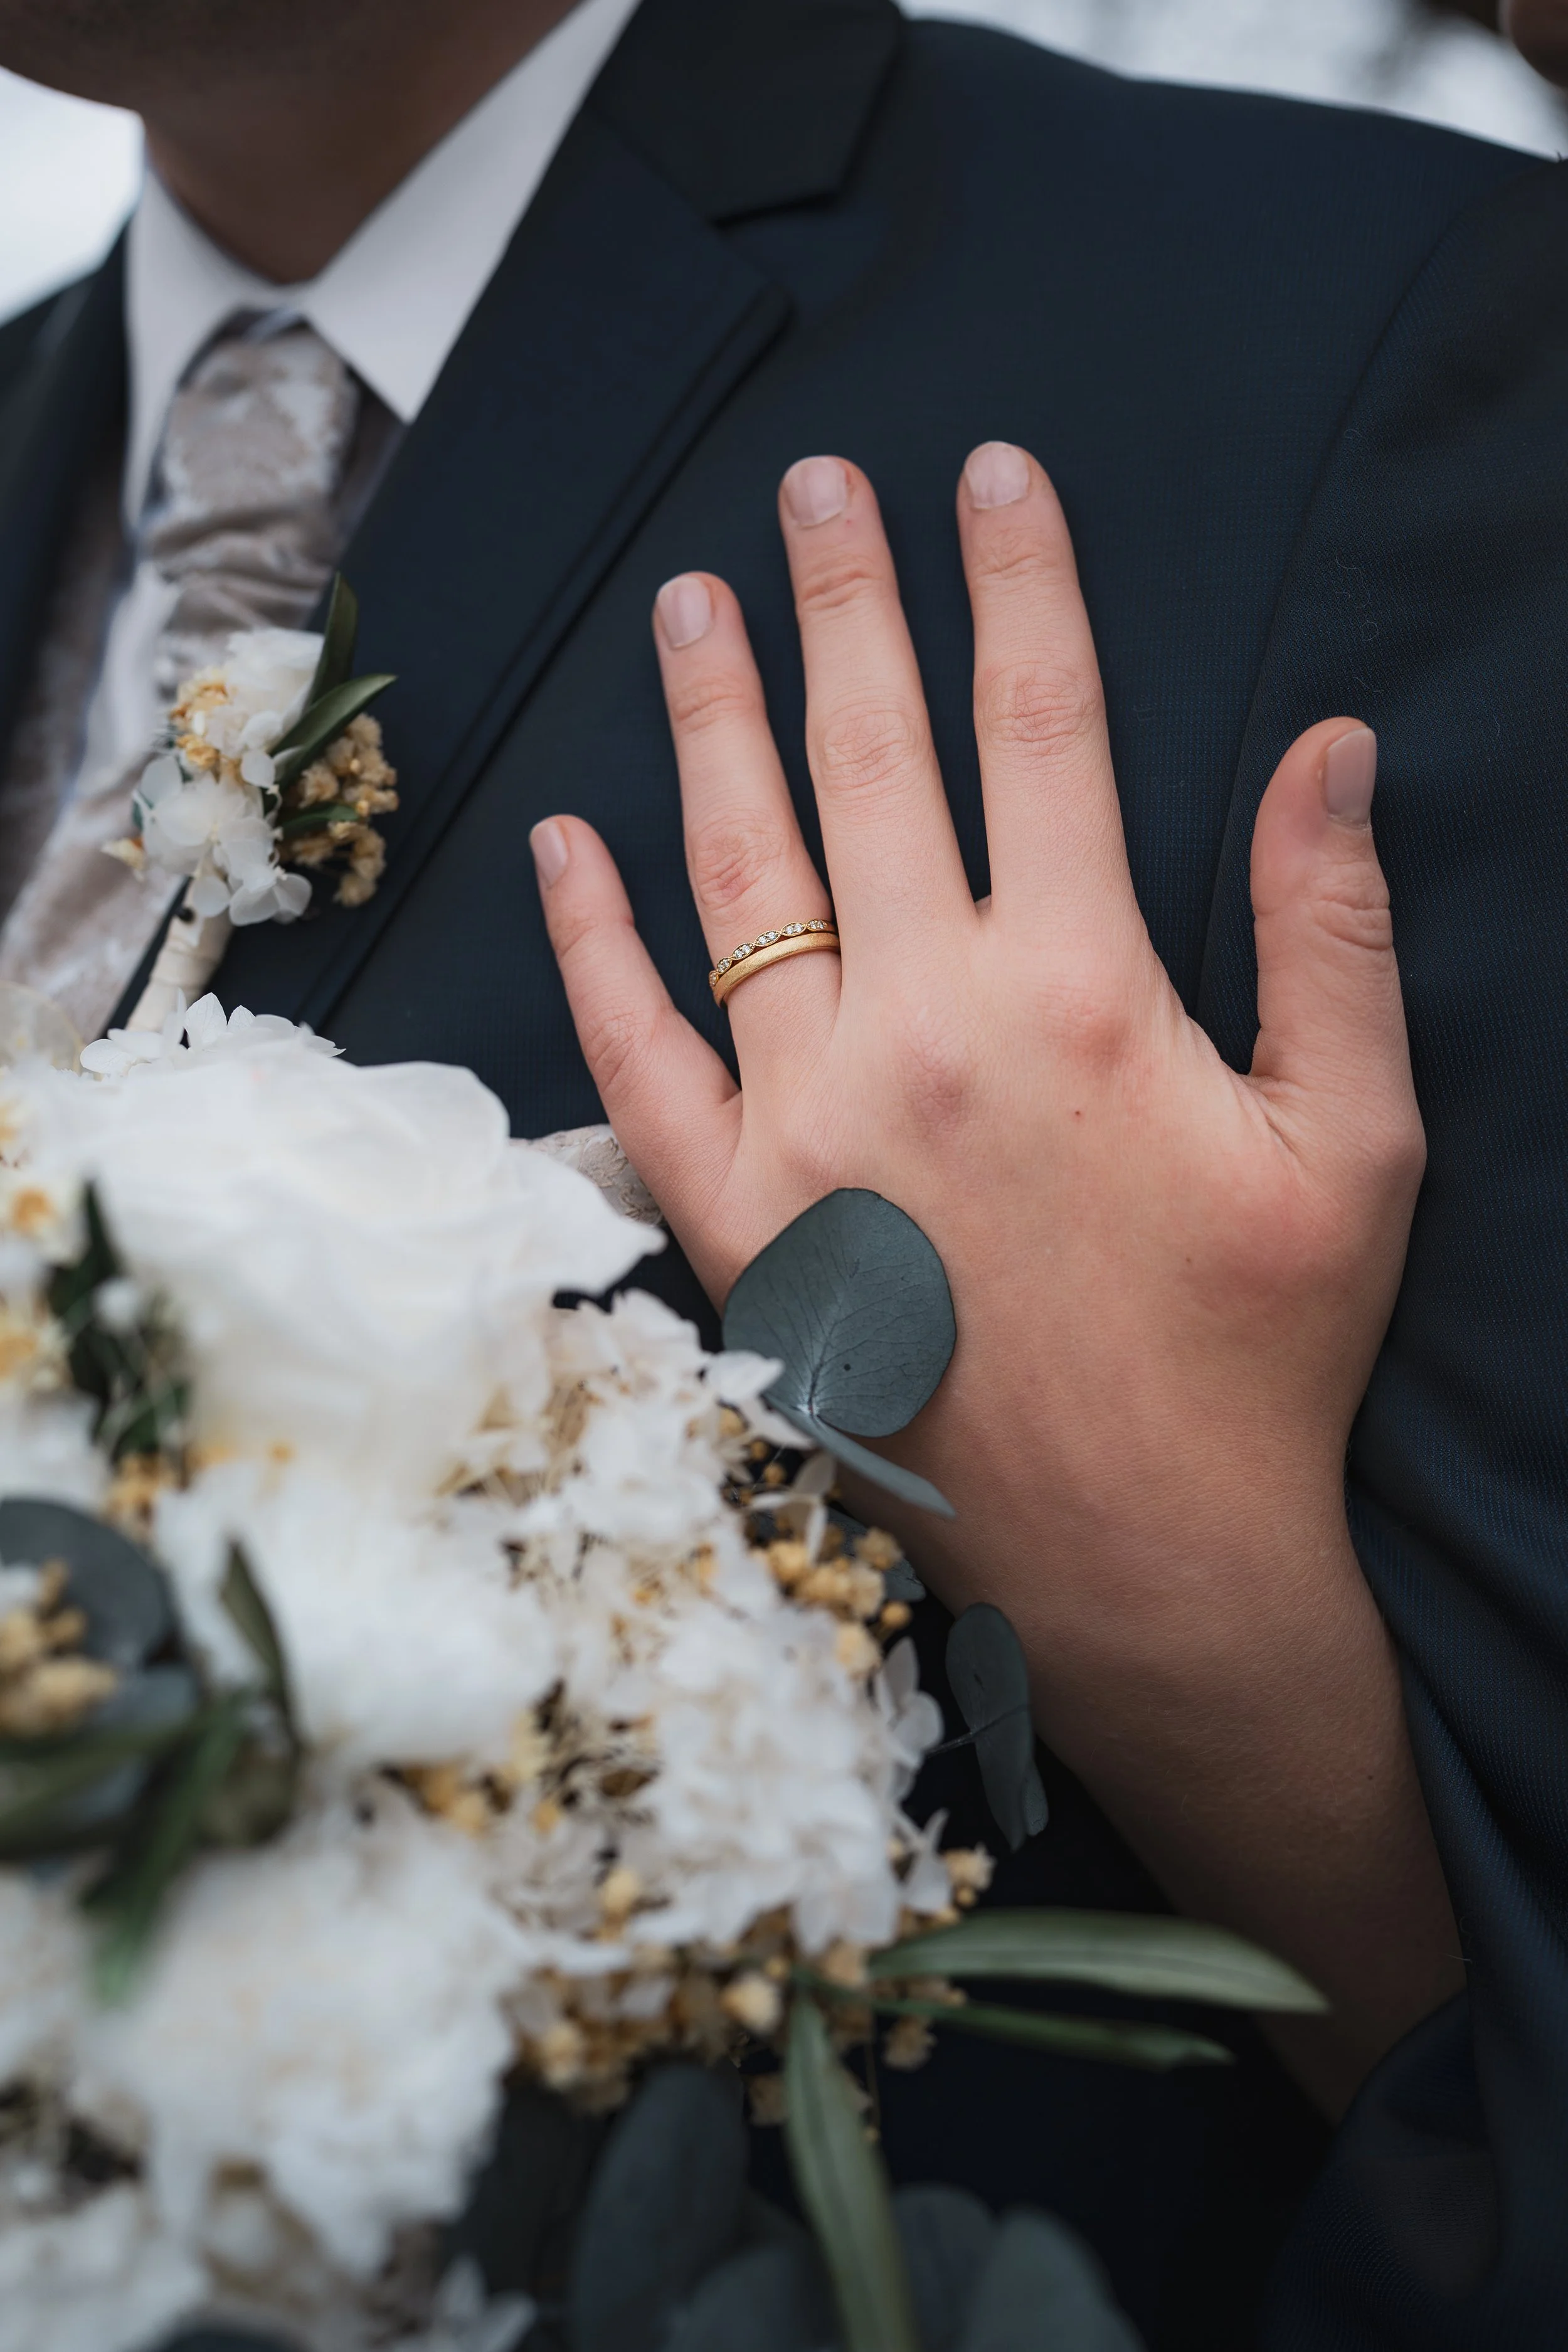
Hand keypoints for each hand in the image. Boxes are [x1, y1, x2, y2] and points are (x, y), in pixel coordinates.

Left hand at [531, 443, 1461, 2109]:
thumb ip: (1329, 929)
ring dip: (713, 724)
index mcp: (1084, 993)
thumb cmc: (1261, 1354)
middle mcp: (926, 1030)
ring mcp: (811, 1124)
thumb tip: (1329, 743)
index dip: (1018, 581)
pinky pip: (635, 1058)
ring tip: (692, 604)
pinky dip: (592, 947)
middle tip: (816, 486)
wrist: (1142, 1563)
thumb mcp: (1352, 1138)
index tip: (988, 477)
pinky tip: (567, 840)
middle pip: (874, 763)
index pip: (1043, 726)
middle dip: (849, 605)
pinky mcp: (738, 1220)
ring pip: (740, 876)